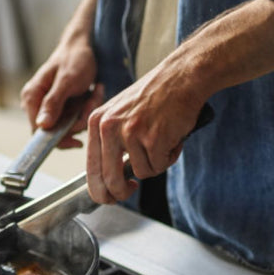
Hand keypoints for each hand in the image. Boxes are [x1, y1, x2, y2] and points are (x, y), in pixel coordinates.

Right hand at [20, 0, 102, 147]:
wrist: (84, 46)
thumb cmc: (74, 59)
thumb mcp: (66, 81)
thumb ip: (53, 103)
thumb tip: (42, 125)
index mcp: (31, 98)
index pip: (39, 132)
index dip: (60, 135)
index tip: (79, 125)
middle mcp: (36, 105)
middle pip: (56, 131)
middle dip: (78, 120)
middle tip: (92, 100)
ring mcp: (49, 108)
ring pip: (69, 127)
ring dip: (86, 113)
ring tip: (95, 93)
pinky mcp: (61, 109)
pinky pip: (75, 120)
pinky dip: (87, 109)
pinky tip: (94, 93)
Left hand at [85, 60, 207, 203]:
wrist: (181, 76)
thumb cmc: (153, 96)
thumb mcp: (119, 114)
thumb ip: (109, 143)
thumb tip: (107, 180)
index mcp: (97, 122)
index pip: (91, 169)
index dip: (100, 191)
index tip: (108, 197)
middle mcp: (109, 127)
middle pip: (111, 180)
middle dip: (121, 192)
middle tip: (131, 190)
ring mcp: (131, 133)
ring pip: (141, 173)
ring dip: (154, 164)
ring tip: (162, 142)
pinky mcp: (153, 139)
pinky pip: (159, 165)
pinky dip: (168, 157)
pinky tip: (171, 138)